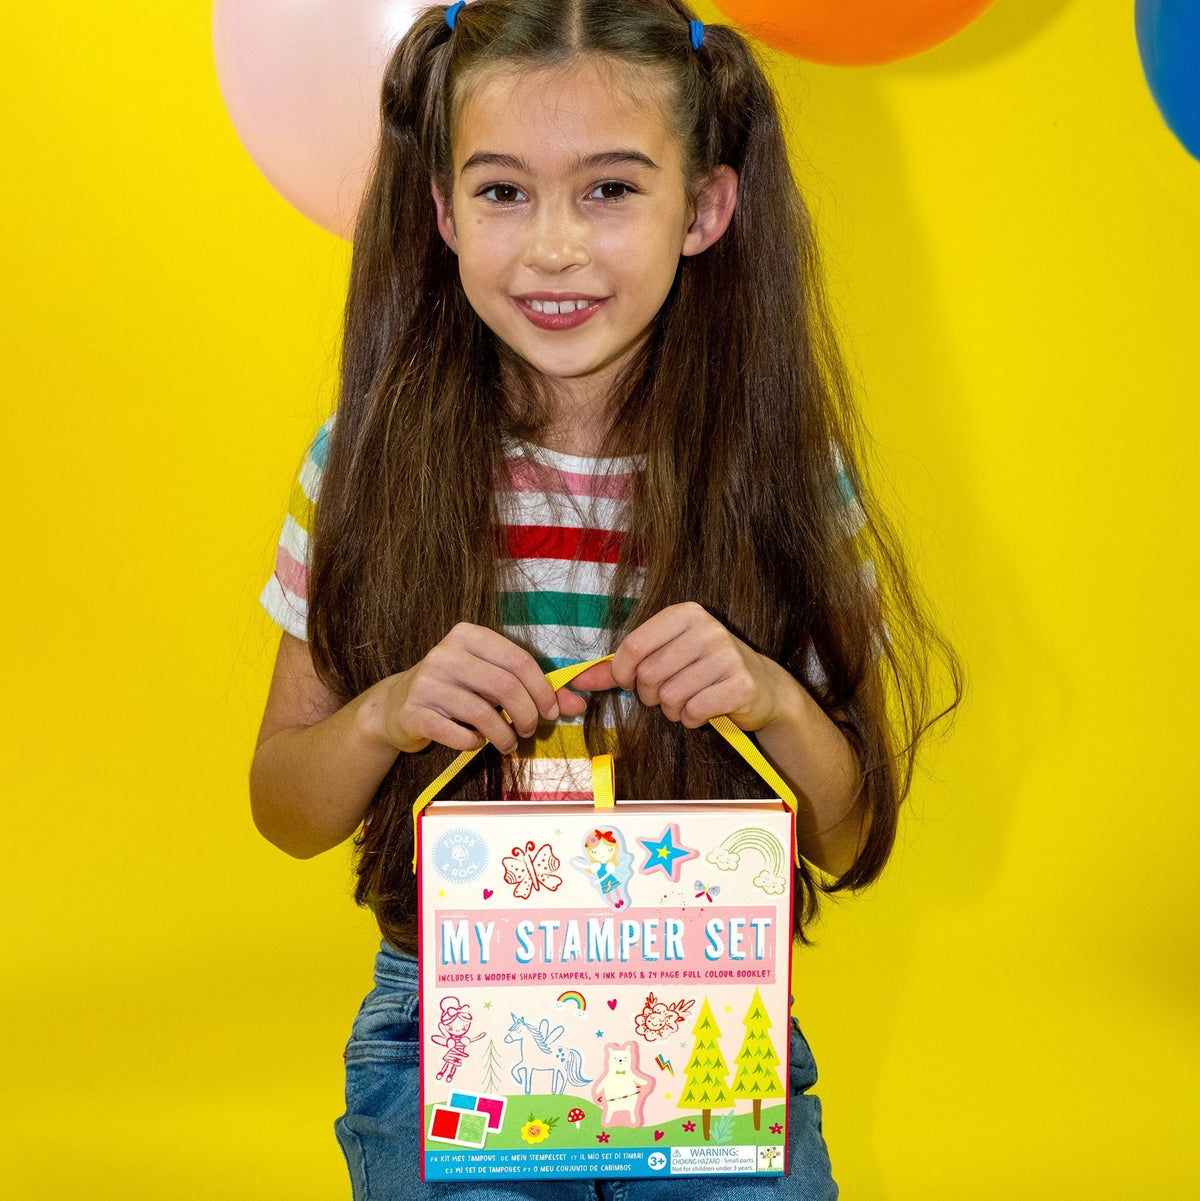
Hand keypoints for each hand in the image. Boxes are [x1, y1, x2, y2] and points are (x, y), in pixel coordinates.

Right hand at [374, 623, 586, 753]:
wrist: (395, 706)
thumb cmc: (455, 690)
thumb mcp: (490, 681)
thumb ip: (533, 689)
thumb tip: (578, 705)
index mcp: (468, 636)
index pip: (518, 660)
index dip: (542, 690)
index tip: (552, 712)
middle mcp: (445, 653)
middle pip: (504, 686)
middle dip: (526, 715)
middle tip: (528, 731)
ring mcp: (426, 683)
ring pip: (482, 713)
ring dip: (503, 736)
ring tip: (508, 744)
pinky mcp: (413, 712)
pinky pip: (457, 734)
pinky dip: (474, 743)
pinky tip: (476, 742)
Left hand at [568, 603, 798, 730]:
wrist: (763, 686)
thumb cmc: (703, 670)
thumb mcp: (664, 658)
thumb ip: (620, 668)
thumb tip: (577, 680)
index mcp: (685, 614)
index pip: (634, 646)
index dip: (623, 673)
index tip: (630, 683)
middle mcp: (707, 629)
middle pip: (650, 675)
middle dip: (650, 695)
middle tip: (667, 695)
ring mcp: (727, 656)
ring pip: (670, 697)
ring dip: (672, 710)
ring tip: (688, 701)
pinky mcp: (741, 685)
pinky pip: (694, 712)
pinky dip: (692, 720)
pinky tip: (705, 711)